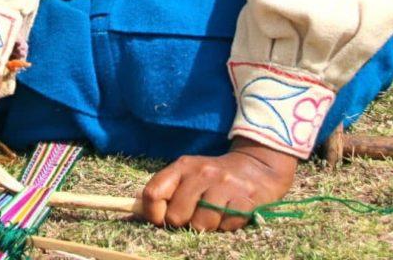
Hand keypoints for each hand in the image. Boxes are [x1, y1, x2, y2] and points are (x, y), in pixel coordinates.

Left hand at [140, 138, 296, 230]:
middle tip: (195, 214)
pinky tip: (230, 212)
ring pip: (201, 225)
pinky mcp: (245, 199)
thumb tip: (134, 209)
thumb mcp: (187, 174)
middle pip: (176, 216)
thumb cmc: (214, 177)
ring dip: (207, 226)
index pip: (152, 194)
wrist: (257, 166)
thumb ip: (164, 190)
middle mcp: (202, 172)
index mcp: (182, 166)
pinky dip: (227, 226)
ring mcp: (225, 185)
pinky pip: (226, 226)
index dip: (153, 214)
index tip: (162, 219)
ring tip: (214, 213)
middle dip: (184, 222)